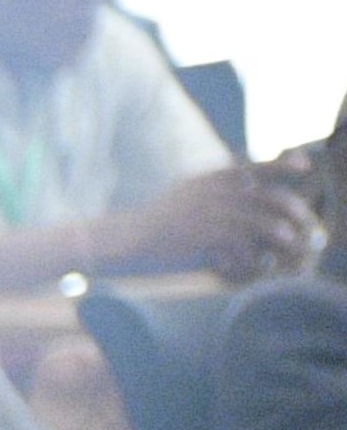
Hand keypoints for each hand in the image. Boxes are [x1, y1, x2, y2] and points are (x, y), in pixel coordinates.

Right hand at [106, 158, 318, 280]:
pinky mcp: (200, 236)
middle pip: (266, 196)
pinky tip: (253, 262)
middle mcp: (214, 192)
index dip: (285, 166)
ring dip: (277, 234)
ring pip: (257, 222)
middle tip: (302, 225)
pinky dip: (249, 254)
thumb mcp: (187, 192)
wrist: (123, 237)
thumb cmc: (154, 221)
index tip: (306, 169)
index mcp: (212, 178)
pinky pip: (237, 245)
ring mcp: (208, 213)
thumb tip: (243, 187)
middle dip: (290, 210)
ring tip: (289, 244)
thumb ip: (215, 188)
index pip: (258, 167)